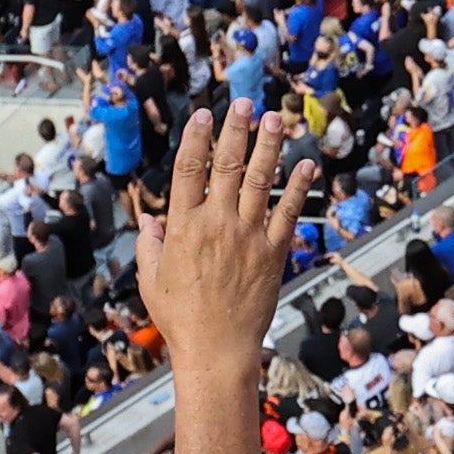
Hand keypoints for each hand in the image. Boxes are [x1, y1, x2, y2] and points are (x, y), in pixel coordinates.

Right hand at [134, 102, 306, 369]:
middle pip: (227, 165)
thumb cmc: (180, 318)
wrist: (217, 351)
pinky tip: (306, 164)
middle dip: (236, 130)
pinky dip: (298, 187)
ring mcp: (248, 237)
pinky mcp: (274, 253)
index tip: (203, 115)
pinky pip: (289, 212)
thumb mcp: (151, 279)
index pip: (189, 170)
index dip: (197, 138)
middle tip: (244, 103)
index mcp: (183, 227)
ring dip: (268, 147)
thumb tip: (147, 218)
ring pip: (260, 180)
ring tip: (274, 119)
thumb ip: (150, 243)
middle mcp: (217, 225)